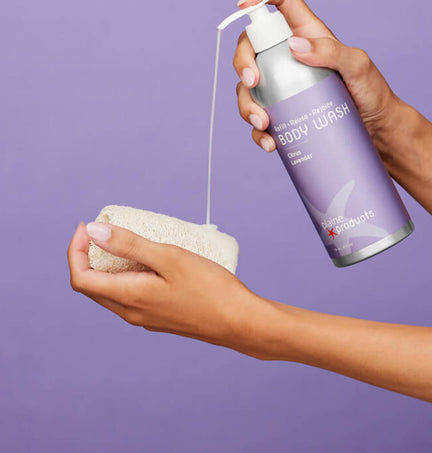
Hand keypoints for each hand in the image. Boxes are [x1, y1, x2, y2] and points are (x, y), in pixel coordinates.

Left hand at [67, 222, 273, 356]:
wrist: (239, 322)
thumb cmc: (209, 288)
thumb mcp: (169, 258)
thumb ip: (130, 245)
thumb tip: (94, 231)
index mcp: (129, 298)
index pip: (81, 278)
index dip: (76, 251)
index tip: (87, 226)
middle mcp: (132, 313)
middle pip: (93, 287)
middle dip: (88, 257)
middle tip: (103, 231)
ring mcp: (146, 318)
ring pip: (112, 293)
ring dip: (108, 268)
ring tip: (126, 243)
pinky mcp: (160, 318)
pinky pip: (130, 298)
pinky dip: (127, 278)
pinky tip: (149, 264)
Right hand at [233, 0, 408, 153]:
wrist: (376, 131)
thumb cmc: (372, 93)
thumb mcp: (358, 66)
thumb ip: (331, 51)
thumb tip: (294, 46)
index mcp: (306, 33)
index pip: (280, 2)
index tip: (243, 4)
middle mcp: (288, 56)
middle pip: (251, 47)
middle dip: (242, 63)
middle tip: (252, 82)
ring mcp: (282, 86)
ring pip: (248, 88)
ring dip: (246, 105)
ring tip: (263, 123)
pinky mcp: (282, 113)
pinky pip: (258, 119)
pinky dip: (258, 132)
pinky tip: (269, 142)